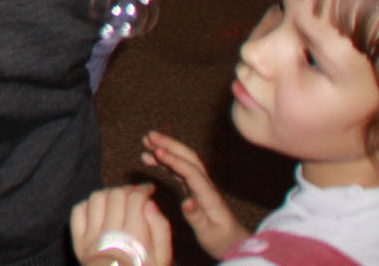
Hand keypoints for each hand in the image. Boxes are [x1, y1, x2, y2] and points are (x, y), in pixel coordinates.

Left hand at [70, 185, 172, 265]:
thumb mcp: (164, 258)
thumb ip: (161, 229)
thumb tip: (149, 203)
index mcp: (135, 237)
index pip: (135, 198)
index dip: (143, 189)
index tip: (149, 189)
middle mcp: (110, 233)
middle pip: (116, 195)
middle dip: (128, 189)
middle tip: (136, 193)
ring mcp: (92, 237)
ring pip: (96, 198)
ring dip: (108, 194)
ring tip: (118, 198)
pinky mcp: (79, 242)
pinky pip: (78, 211)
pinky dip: (88, 204)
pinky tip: (100, 209)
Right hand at [142, 130, 246, 257]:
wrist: (233, 243)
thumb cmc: (221, 240)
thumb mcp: (208, 233)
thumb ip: (197, 217)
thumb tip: (186, 202)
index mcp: (208, 194)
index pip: (191, 170)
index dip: (174, 159)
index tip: (156, 151)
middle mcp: (205, 185)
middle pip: (188, 158)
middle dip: (169, 144)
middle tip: (149, 136)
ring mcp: (201, 185)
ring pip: (183, 161)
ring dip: (166, 149)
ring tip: (145, 143)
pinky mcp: (195, 188)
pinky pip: (179, 170)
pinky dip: (165, 161)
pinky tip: (152, 159)